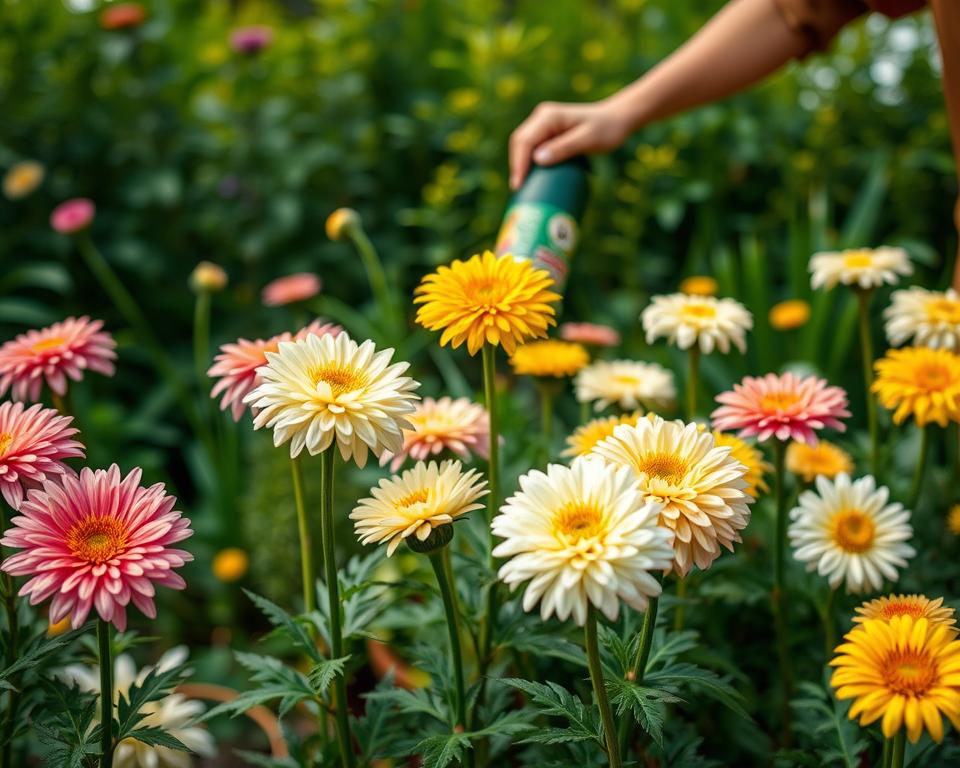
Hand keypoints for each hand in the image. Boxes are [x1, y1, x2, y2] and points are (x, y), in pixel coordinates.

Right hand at [508, 99, 631, 188]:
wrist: (617, 120)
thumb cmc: (607, 129)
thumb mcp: (588, 139)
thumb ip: (564, 147)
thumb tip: (537, 159)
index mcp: (548, 116)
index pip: (524, 140)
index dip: (518, 163)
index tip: (519, 185)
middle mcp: (542, 118)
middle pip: (519, 143)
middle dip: (516, 166)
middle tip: (519, 191)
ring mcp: (544, 126)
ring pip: (523, 147)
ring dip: (521, 166)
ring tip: (523, 189)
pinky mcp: (548, 135)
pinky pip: (533, 150)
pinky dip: (529, 165)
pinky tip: (531, 180)